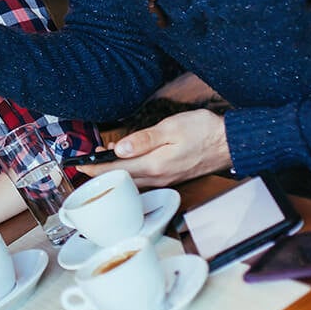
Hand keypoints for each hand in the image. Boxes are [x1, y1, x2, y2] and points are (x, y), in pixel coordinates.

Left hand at [79, 109, 229, 186]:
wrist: (232, 142)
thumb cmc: (204, 131)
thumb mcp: (171, 128)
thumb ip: (143, 139)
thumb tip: (119, 149)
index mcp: (155, 164)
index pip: (117, 169)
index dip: (95, 168)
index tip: (78, 166)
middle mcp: (159, 176)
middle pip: (122, 179)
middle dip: (101, 174)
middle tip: (83, 167)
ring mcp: (166, 179)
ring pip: (133, 181)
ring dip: (115, 174)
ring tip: (100, 165)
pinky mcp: (172, 176)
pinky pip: (145, 179)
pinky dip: (131, 174)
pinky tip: (127, 165)